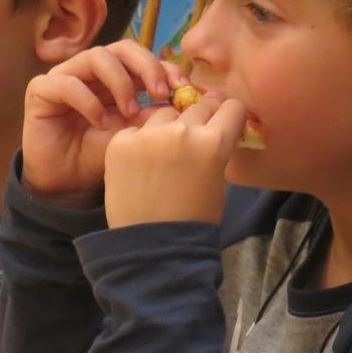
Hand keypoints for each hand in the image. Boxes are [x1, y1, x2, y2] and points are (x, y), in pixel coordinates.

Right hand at [21, 39, 186, 207]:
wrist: (65, 183)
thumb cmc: (98, 157)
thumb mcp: (134, 136)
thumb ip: (155, 116)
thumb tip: (187, 100)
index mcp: (116, 77)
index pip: (143, 59)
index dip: (164, 67)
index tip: (184, 89)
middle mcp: (91, 71)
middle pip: (122, 48)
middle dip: (147, 66)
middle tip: (161, 93)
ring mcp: (66, 76)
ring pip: (96, 57)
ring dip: (120, 82)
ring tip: (130, 112)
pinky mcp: (41, 89)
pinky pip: (67, 83)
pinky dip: (88, 101)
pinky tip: (101, 123)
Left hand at [103, 94, 245, 227]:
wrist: (151, 247)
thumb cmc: (193, 219)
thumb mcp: (217, 181)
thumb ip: (215, 149)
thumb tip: (213, 129)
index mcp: (213, 143)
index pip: (232, 107)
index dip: (230, 115)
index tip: (225, 121)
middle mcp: (181, 131)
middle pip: (198, 105)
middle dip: (202, 118)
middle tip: (194, 137)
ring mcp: (147, 134)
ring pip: (165, 113)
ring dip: (169, 126)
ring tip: (164, 153)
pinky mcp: (120, 142)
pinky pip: (136, 129)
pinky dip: (140, 141)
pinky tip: (140, 163)